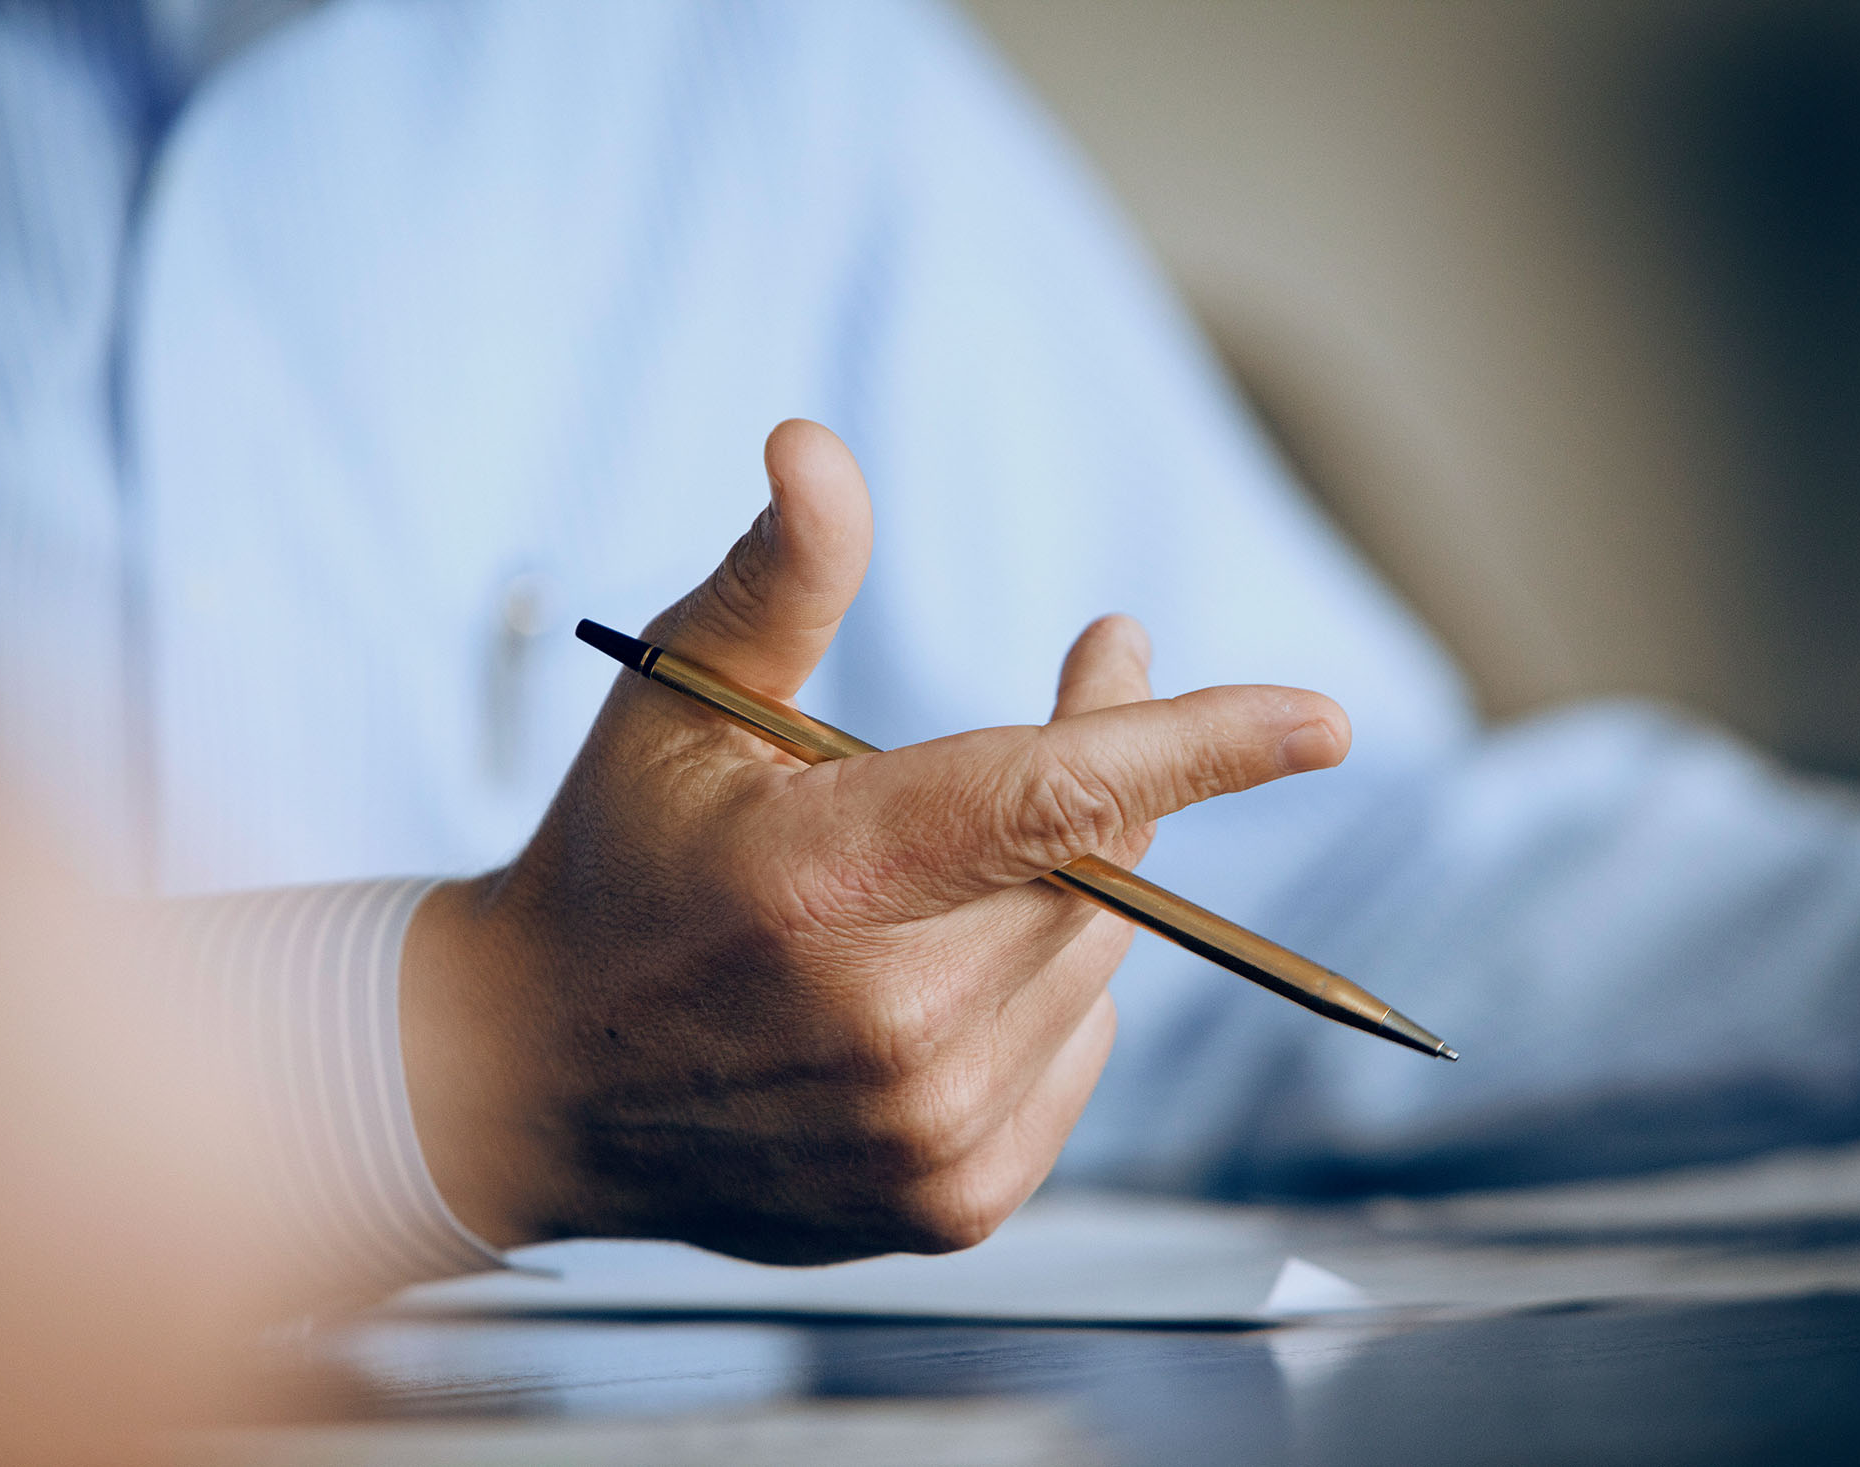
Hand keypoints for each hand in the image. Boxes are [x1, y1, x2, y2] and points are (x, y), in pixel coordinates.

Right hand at [401, 420, 1348, 1262]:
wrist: (536, 1078)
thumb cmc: (617, 863)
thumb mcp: (677, 704)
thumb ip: (780, 578)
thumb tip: (817, 444)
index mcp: (821, 883)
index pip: (1052, 804)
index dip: (1196, 749)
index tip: (1323, 722)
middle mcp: (886, 1022)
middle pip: (1096, 875)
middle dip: (1113, 772)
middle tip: (1089, 681)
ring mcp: (922, 1129)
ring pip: (1097, 966)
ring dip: (1068, 888)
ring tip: (949, 864)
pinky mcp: (948, 1200)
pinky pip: (1078, 1058)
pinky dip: (1048, 992)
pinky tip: (949, 970)